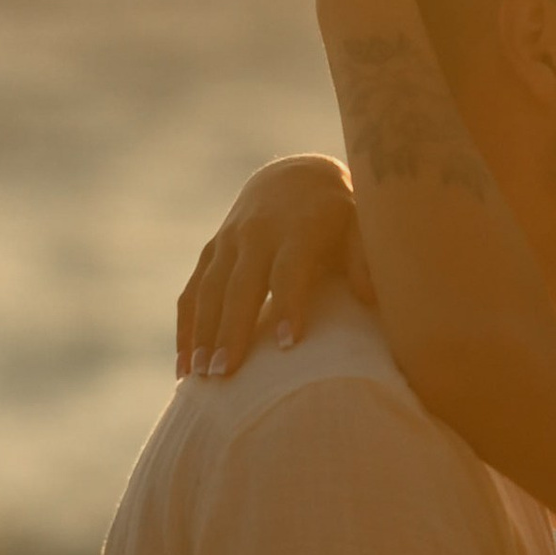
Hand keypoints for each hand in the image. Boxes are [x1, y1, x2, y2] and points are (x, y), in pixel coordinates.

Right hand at [177, 155, 367, 378]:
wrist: (296, 176)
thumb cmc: (340, 213)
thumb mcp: (362, 224)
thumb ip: (365, 258)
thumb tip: (371, 296)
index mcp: (298, 229)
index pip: (290, 270)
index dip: (290, 305)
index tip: (290, 345)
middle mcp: (256, 234)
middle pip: (239, 286)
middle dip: (230, 330)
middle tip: (223, 374)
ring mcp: (228, 242)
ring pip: (208, 291)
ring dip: (201, 334)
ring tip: (198, 378)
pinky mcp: (211, 252)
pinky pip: (191, 292)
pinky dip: (186, 329)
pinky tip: (184, 368)